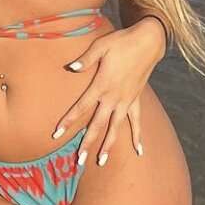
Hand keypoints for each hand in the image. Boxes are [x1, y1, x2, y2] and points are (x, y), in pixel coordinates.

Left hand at [52, 22, 165, 165]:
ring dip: (108, 145)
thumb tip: (70, 68)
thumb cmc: (121, 42)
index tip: (57, 133)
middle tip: (78, 161)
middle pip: (97, 124)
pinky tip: (139, 151)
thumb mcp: (100, 46)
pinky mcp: (136, 99)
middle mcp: (114, 97)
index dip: (68, 121)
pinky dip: (137, 136)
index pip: (81, 107)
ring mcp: (126, 100)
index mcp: (102, 85)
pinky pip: (136, 121)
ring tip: (101, 162)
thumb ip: (85, 59)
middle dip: (87, 143)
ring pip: (115, 128)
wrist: (147, 42)